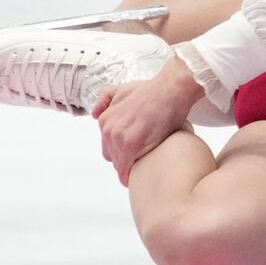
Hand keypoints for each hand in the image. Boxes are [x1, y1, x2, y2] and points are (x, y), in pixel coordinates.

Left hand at [93, 56, 202, 184]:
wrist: (171, 89)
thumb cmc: (153, 90)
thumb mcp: (123, 89)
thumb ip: (105, 99)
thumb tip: (94, 113)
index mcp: (105, 120)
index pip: (108, 147)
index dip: (123, 150)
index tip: (135, 150)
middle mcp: (108, 130)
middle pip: (114, 158)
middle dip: (127, 159)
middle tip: (143, 155)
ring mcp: (119, 139)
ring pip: (120, 166)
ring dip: (132, 167)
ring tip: (147, 162)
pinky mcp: (132, 146)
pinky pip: (127, 171)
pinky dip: (134, 175)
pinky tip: (144, 172)